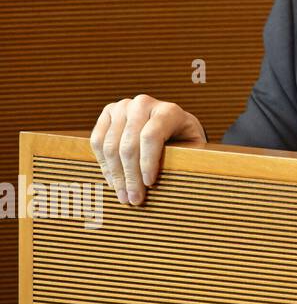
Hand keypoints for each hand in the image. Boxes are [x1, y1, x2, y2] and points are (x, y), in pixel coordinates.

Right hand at [90, 95, 206, 206]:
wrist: (171, 122)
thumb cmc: (184, 140)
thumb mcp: (193, 147)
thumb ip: (187, 158)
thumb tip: (177, 179)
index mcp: (168, 110)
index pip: (151, 137)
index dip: (147, 162)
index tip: (149, 184)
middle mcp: (143, 104)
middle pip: (128, 145)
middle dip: (130, 176)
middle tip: (134, 199)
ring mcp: (123, 106)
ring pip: (110, 146)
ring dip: (116, 175)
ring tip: (123, 195)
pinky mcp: (107, 113)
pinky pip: (97, 142)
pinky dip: (104, 165)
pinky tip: (114, 181)